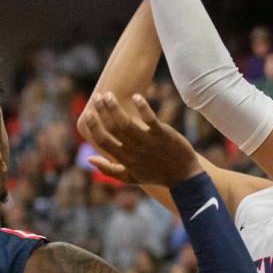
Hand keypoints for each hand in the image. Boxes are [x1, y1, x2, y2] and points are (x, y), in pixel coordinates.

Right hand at [84, 92, 201, 187]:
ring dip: (115, 108)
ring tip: (109, 94)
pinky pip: (150, 119)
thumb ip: (108, 169)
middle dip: (102, 111)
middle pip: (113, 128)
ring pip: (127, 123)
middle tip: (97, 96)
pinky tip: (136, 96)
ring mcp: (148, 142)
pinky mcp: (162, 134)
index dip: (94, 126)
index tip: (88, 113)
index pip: (103, 141)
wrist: (184, 176)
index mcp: (125, 159)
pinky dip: (143, 107)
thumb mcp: (130, 178)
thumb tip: (89, 158)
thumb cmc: (155, 175)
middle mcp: (134, 150)